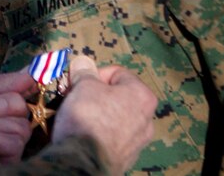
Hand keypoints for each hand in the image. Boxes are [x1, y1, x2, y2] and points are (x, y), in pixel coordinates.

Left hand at [0, 71, 35, 163]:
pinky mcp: (8, 161)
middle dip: (5, 104)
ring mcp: (6, 146)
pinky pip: (15, 144)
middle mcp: (3, 127)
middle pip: (24, 110)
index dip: (26, 88)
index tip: (30, 80)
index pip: (21, 97)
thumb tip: (30, 73)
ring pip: (22, 128)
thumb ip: (2, 82)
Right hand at [52, 55, 156, 174]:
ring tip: (78, 116)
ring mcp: (139, 142)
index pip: (116, 73)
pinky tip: (85, 134)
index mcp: (143, 96)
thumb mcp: (83, 85)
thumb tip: (84, 63)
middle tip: (76, 96)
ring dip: (98, 112)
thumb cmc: (89, 116)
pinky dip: (100, 132)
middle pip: (117, 96)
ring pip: (115, 117)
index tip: (78, 81)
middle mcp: (147, 119)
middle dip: (95, 94)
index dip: (93, 74)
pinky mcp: (127, 158)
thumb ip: (85, 71)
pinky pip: (112, 136)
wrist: (85, 160)